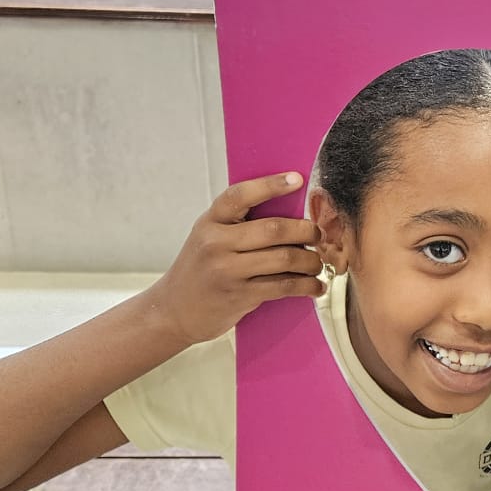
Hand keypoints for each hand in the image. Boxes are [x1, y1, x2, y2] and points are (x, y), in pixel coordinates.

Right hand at [144, 174, 323, 347]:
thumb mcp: (208, 238)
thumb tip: (289, 210)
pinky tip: (314, 286)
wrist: (173, 310)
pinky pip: (284, 286)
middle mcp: (216, 243)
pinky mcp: (240, 296)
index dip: (271, 185)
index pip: (241, 195)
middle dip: (306, 231)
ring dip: (310, 261)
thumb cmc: (199, 270)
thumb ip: (237, 224)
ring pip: (284, 258)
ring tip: (316, 262)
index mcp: (209, 222)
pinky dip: (306, 286)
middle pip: (274, 230)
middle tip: (317, 234)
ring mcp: (228, 271)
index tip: (297, 179)